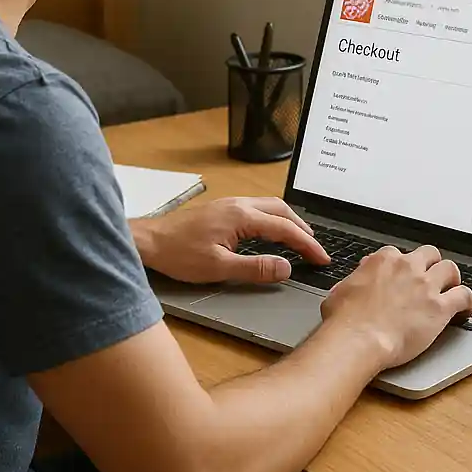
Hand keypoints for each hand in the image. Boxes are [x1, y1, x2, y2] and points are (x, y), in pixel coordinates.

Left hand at [131, 197, 329, 284]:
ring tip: (301, 240)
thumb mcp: (219, 268)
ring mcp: (230, 204)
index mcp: (242, 216)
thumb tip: (286, 268)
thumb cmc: (179, 254)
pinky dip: (274, 219)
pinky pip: (258, 208)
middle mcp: (239, 204)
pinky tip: (272, 232)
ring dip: (289, 221)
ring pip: (270, 206)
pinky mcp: (222, 209)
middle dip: (303, 228)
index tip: (322, 259)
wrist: (149, 241)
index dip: (307, 244)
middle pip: (282, 210)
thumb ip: (255, 268)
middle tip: (316, 250)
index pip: (285, 228)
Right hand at [320, 245, 471, 369]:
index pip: (398, 254)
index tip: (400, 277)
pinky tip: (465, 309)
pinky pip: (464, 295)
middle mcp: (407, 267)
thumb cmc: (345, 319)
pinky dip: (467, 301)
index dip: (400, 267)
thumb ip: (356, 279)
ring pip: (450, 269)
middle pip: (429, 254)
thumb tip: (358, 278)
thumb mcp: (341, 289)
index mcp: (383, 261)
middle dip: (431, 265)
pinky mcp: (440, 307)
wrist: (358, 337)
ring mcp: (425, 286)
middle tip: (430, 279)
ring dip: (451, 279)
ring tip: (451, 290)